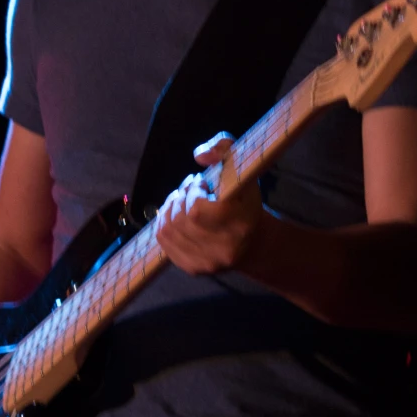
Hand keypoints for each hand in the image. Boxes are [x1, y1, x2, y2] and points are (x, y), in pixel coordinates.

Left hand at [152, 133, 264, 277]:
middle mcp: (224, 249)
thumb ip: (224, 148)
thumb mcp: (243, 168)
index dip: (192, 192)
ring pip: (169, 229)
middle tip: (190, 188)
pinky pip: (164, 242)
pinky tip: (175, 214)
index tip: (201, 183)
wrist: (252, 243)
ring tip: (181, 199)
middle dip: (180, 197)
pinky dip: (164, 223)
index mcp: (240, 224)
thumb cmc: (245, 201)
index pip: (196, 209)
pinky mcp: (193, 268)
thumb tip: (199, 155)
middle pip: (181, 219)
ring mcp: (207, 262)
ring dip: (170, 208)